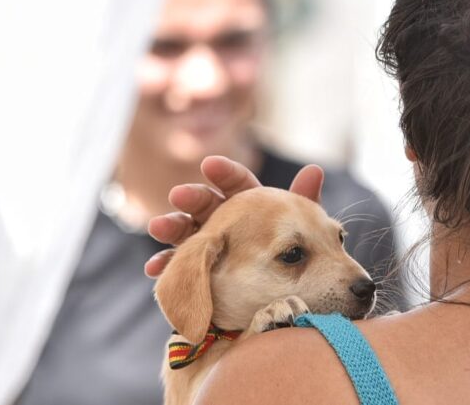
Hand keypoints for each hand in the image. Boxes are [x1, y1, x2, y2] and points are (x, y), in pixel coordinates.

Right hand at [143, 155, 323, 277]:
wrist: (289, 303)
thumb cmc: (297, 261)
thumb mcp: (304, 231)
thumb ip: (305, 202)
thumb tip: (314, 169)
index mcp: (251, 206)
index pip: (236, 183)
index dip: (224, 173)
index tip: (211, 166)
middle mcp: (226, 221)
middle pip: (207, 204)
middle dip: (192, 198)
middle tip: (180, 195)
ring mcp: (209, 247)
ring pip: (187, 232)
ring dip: (172, 227)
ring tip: (158, 226)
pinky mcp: (198, 273)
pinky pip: (181, 269)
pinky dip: (167, 266)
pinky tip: (155, 268)